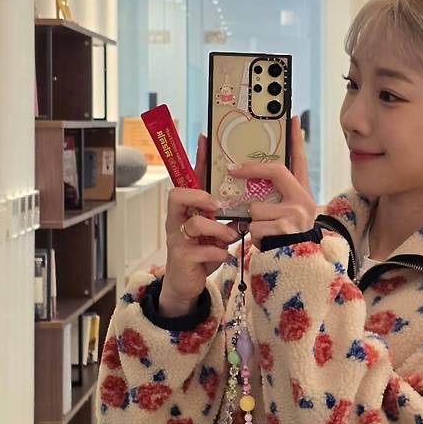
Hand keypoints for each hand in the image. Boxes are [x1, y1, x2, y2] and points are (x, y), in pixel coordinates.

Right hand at [159, 134, 240, 316]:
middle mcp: (177, 219)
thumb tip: (246, 194)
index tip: (205, 139)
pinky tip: (226, 256)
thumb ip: (224, 212)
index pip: (188, 178)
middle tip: (218, 206)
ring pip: (195, 224)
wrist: (188, 284)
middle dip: (200, 197)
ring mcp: (177, 238)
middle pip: (177, 195)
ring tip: (230, 238)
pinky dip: (219, 253)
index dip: (196, 159)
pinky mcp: (182, 258)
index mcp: (187, 208)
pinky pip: (202, 250)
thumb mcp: (215, 227)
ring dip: (218, 230)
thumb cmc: (204, 250)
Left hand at [227, 115, 315, 250]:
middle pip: (273, 173)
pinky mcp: (284, 228)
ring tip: (264, 233)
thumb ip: (276, 198)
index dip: (296, 140)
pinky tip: (266, 243)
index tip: (293, 117)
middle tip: (232, 169)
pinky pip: (255, 225)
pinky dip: (254, 236)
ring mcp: (295, 214)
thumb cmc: (286, 241)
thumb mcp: (287, 216)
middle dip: (251, 174)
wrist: (298, 268)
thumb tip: (250, 180)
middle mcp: (303, 200)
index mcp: (303, 194)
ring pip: (256, 206)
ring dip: (253, 221)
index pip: (300, 161)